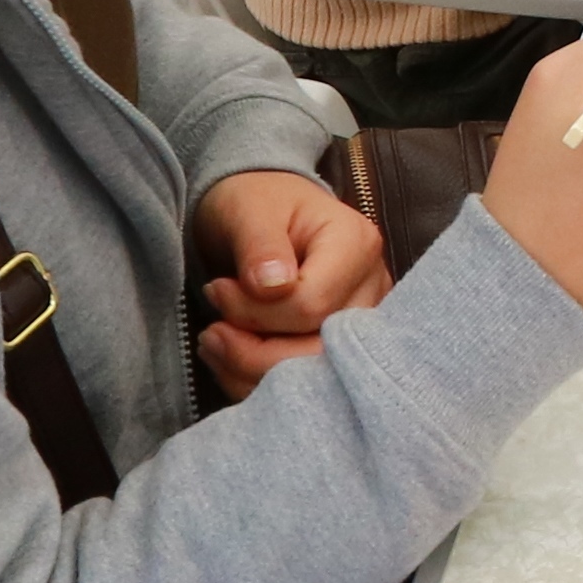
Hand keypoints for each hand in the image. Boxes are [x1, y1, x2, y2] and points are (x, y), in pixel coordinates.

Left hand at [190, 167, 392, 393]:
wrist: (262, 210)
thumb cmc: (256, 202)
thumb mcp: (249, 210)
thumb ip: (260, 244)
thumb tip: (271, 285)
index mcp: (356, 244)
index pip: (312, 304)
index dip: (255, 312)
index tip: (216, 291)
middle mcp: (372, 287)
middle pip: (319, 349)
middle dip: (254, 353)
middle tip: (210, 334)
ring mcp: (361, 321)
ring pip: (313, 374)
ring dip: (252, 372)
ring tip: (214, 344)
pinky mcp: (341, 346)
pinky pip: (305, 381)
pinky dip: (259, 380)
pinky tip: (230, 359)